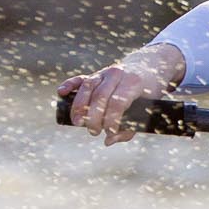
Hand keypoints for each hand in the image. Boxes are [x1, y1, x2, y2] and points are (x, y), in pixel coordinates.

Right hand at [58, 45, 185, 144]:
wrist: (147, 68)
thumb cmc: (147, 93)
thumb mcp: (146, 109)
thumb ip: (129, 128)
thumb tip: (108, 141)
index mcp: (133, 82)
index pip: (118, 102)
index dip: (110, 119)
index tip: (107, 132)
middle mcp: (117, 74)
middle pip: (100, 96)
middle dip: (93, 117)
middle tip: (93, 131)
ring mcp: (104, 72)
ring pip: (87, 87)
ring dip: (79, 106)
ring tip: (77, 123)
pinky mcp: (95, 74)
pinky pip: (80, 78)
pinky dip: (69, 84)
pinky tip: (61, 92)